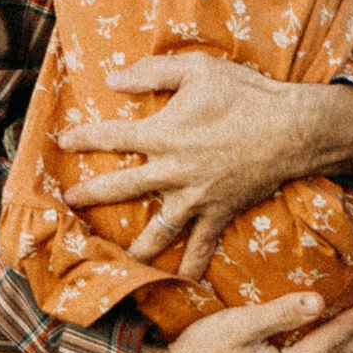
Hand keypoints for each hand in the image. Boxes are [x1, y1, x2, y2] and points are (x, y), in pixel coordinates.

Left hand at [59, 53, 352, 274]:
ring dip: (134, 247)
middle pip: (121, 188)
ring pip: (156, 230)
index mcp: (163, 134)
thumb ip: (153, 73)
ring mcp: (195, 197)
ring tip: (116, 260)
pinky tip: (181, 283)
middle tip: (68, 204)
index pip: (111, 137)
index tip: (62, 142)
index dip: (83, 139)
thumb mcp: (197, 70)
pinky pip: (202, 245)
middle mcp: (172, 171)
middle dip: (90, 195)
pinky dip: (192, 265)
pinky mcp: (219, 212)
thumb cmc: (245, 93)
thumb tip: (113, 78)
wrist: (291, 128)